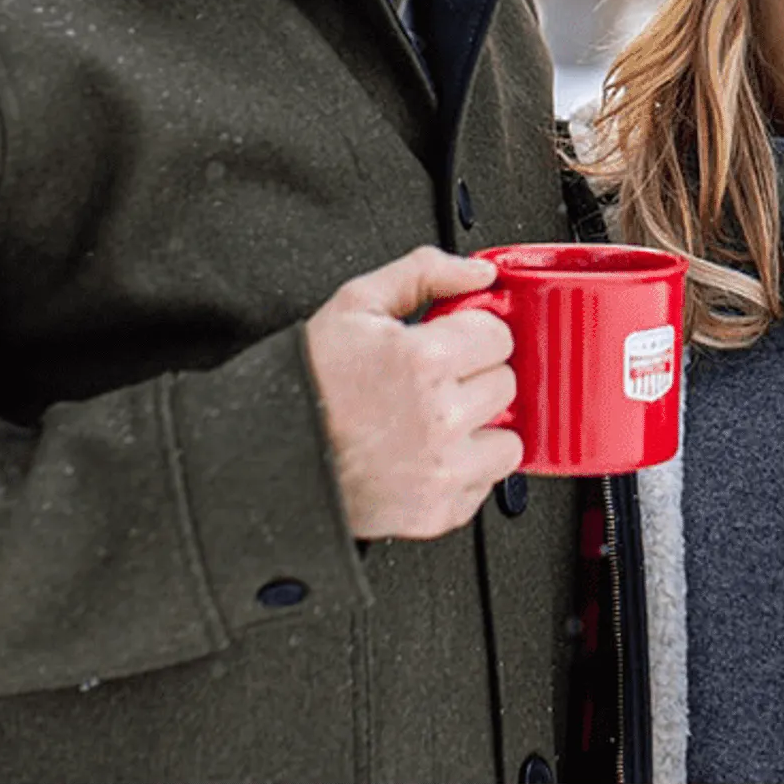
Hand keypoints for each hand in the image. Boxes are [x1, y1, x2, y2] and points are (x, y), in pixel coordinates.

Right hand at [303, 247, 520, 540]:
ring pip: (509, 438)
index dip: (472, 332)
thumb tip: (479, 273)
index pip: (498, 335)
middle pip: (506, 382)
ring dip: (482, 427)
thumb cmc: (310, 382)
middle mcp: (440, 418)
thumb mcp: (356, 304)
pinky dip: (467, 470)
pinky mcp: (439, 510)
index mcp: (424, 360)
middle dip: (476, 375)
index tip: (452, 341)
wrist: (274, 455)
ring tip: (439, 419)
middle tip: (437, 380)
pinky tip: (430, 453)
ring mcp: (442, 469)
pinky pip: (487, 483)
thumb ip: (425, 274)